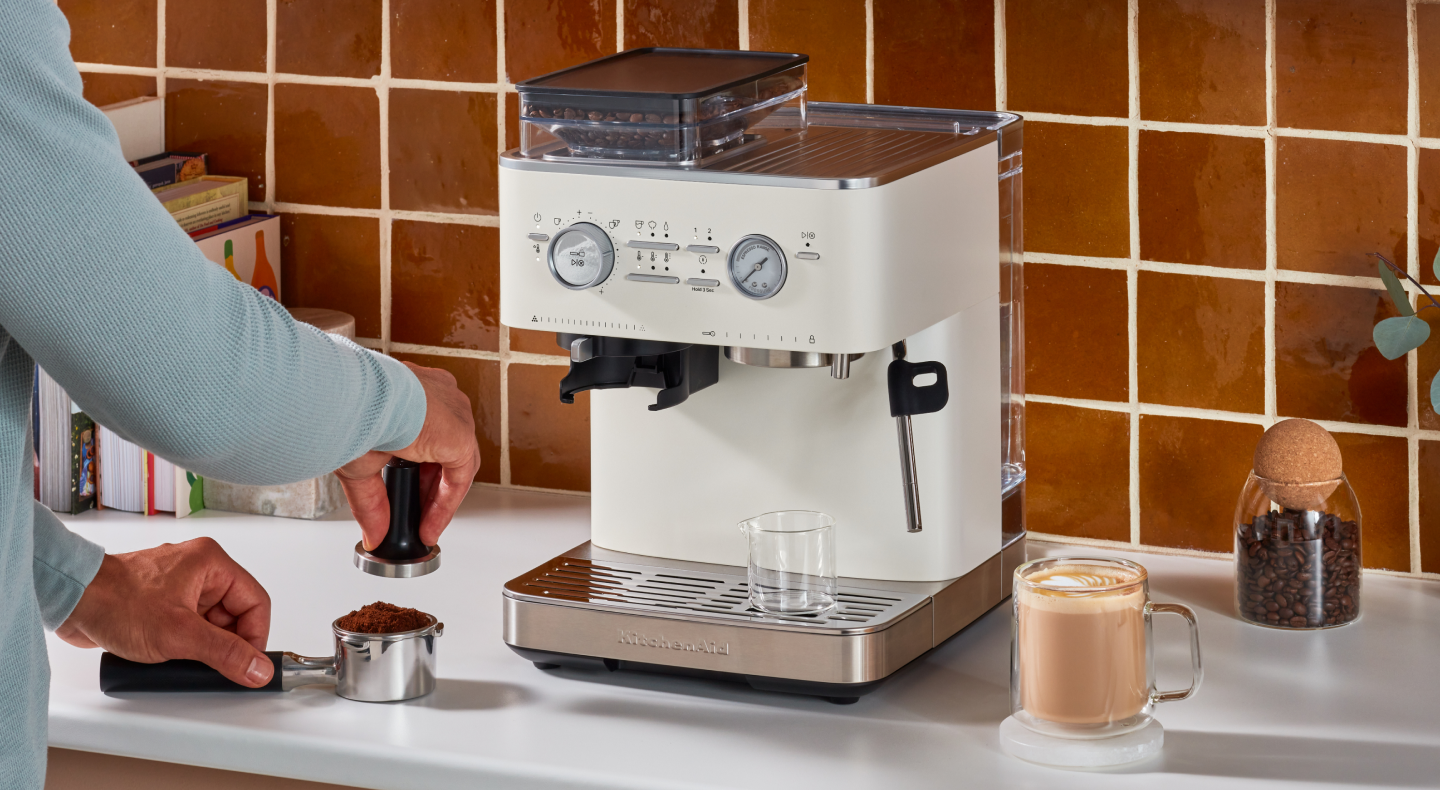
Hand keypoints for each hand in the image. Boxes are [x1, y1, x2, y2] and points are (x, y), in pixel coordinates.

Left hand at [57, 538, 272, 687]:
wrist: (69, 601)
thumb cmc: (115, 602)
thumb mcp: (180, 635)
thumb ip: (226, 654)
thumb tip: (259, 668)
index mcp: (211, 563)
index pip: (256, 602)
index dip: (255, 637)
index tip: (248, 664)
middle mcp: (198, 570)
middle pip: (235, 614)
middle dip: (226, 643)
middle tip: (213, 665)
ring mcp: (179, 587)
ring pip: (211, 622)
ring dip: (202, 645)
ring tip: (183, 658)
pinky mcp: (161, 603)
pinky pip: (188, 626)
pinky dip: (184, 644)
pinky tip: (169, 655)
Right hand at [336, 361, 479, 549]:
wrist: (357, 399)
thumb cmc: (350, 411)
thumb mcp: (360, 462)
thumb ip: (372, 500)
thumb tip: (372, 533)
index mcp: (417, 391)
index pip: (428, 434)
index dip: (418, 471)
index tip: (407, 495)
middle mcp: (440, 398)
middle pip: (445, 451)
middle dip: (429, 489)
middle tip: (414, 516)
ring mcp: (455, 415)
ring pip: (455, 465)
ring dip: (438, 500)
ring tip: (422, 527)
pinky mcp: (461, 435)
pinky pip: (459, 477)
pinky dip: (445, 504)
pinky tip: (428, 526)